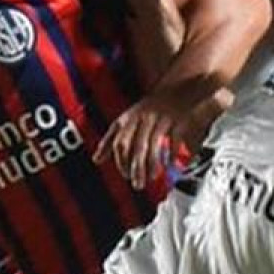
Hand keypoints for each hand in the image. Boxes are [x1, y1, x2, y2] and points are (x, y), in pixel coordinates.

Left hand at [92, 87, 210, 188]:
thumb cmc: (147, 109)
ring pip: (154, 145)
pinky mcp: (177, 120)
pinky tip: (170, 167)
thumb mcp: (125, 121)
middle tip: (137, 185)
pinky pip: (174, 140)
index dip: (121, 161)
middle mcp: (143, 118)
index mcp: (128, 119)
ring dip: (152, 165)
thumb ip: (110, 140)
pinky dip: (172, 155)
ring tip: (152, 178)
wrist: (176, 88)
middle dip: (136, 167)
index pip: (120, 143)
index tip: (126, 175)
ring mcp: (160, 118)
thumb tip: (96, 160)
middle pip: (137, 146)